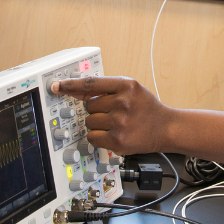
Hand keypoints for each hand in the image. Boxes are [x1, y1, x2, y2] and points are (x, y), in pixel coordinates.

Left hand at [52, 76, 173, 155]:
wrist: (166, 128)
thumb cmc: (147, 108)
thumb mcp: (131, 90)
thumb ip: (105, 89)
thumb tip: (77, 91)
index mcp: (126, 85)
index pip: (90, 83)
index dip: (70, 85)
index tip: (57, 86)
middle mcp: (122, 102)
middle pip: (89, 105)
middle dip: (97, 110)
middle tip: (114, 113)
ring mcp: (120, 122)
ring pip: (89, 122)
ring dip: (98, 124)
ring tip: (116, 124)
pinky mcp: (117, 140)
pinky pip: (92, 137)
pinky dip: (99, 137)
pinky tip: (113, 134)